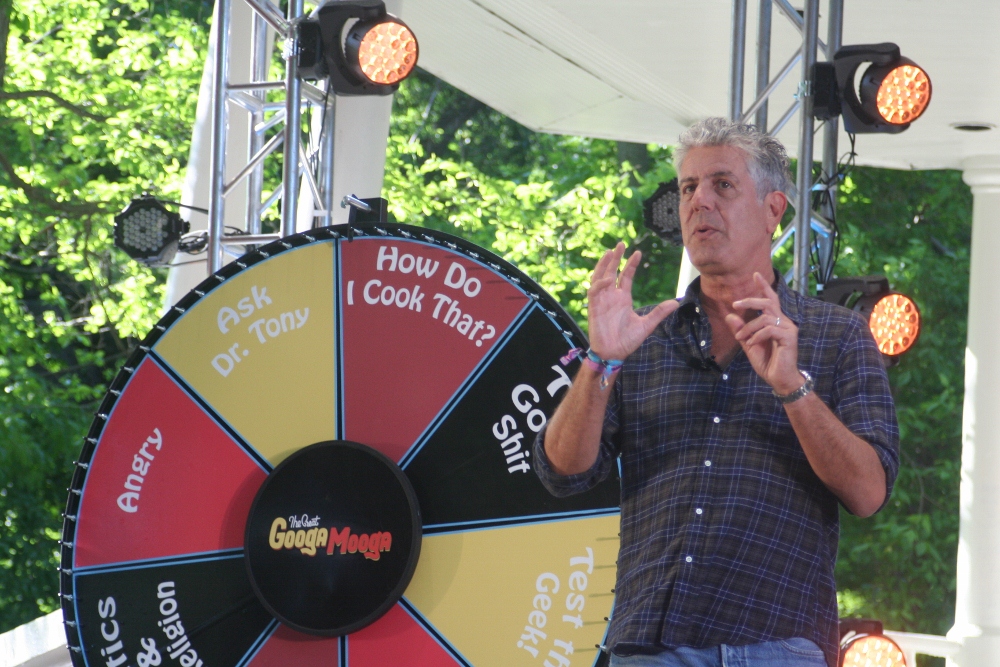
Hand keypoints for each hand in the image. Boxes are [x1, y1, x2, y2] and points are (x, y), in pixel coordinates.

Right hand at [586, 242, 679, 359]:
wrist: (614, 354)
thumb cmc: (627, 341)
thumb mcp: (647, 325)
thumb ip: (659, 312)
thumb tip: (676, 302)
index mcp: (623, 298)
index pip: (625, 276)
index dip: (630, 264)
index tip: (637, 252)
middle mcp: (611, 296)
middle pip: (611, 271)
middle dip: (615, 258)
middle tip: (621, 244)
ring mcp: (602, 301)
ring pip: (600, 277)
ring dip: (603, 265)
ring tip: (610, 252)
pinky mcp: (594, 307)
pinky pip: (594, 291)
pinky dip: (599, 283)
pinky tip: (608, 279)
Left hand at [724, 272, 801, 393]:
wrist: (780, 379)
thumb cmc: (767, 362)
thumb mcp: (749, 344)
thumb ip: (741, 329)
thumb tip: (730, 315)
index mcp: (775, 321)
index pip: (770, 299)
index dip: (763, 286)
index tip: (755, 274)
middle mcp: (784, 321)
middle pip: (768, 302)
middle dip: (750, 300)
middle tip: (735, 303)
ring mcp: (788, 329)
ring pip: (765, 317)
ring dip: (748, 326)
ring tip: (741, 337)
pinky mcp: (789, 337)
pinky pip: (769, 329)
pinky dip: (757, 335)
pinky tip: (751, 343)